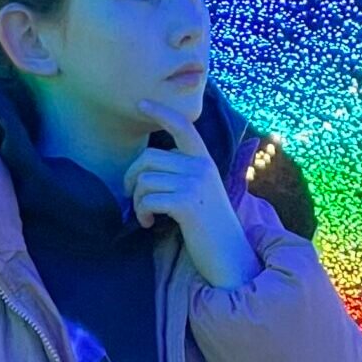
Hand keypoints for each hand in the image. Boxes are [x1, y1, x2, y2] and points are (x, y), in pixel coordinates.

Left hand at [124, 97, 259, 289]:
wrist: (230, 257)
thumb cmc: (210, 229)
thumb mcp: (202, 193)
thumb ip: (183, 175)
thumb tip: (146, 171)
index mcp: (204, 161)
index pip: (183, 126)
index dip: (161, 112)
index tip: (141, 104)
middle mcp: (201, 167)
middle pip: (148, 158)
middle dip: (131, 178)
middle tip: (131, 197)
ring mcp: (195, 184)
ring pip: (144, 180)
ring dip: (136, 201)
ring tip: (145, 216)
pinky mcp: (187, 204)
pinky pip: (148, 199)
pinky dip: (142, 213)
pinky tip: (149, 224)